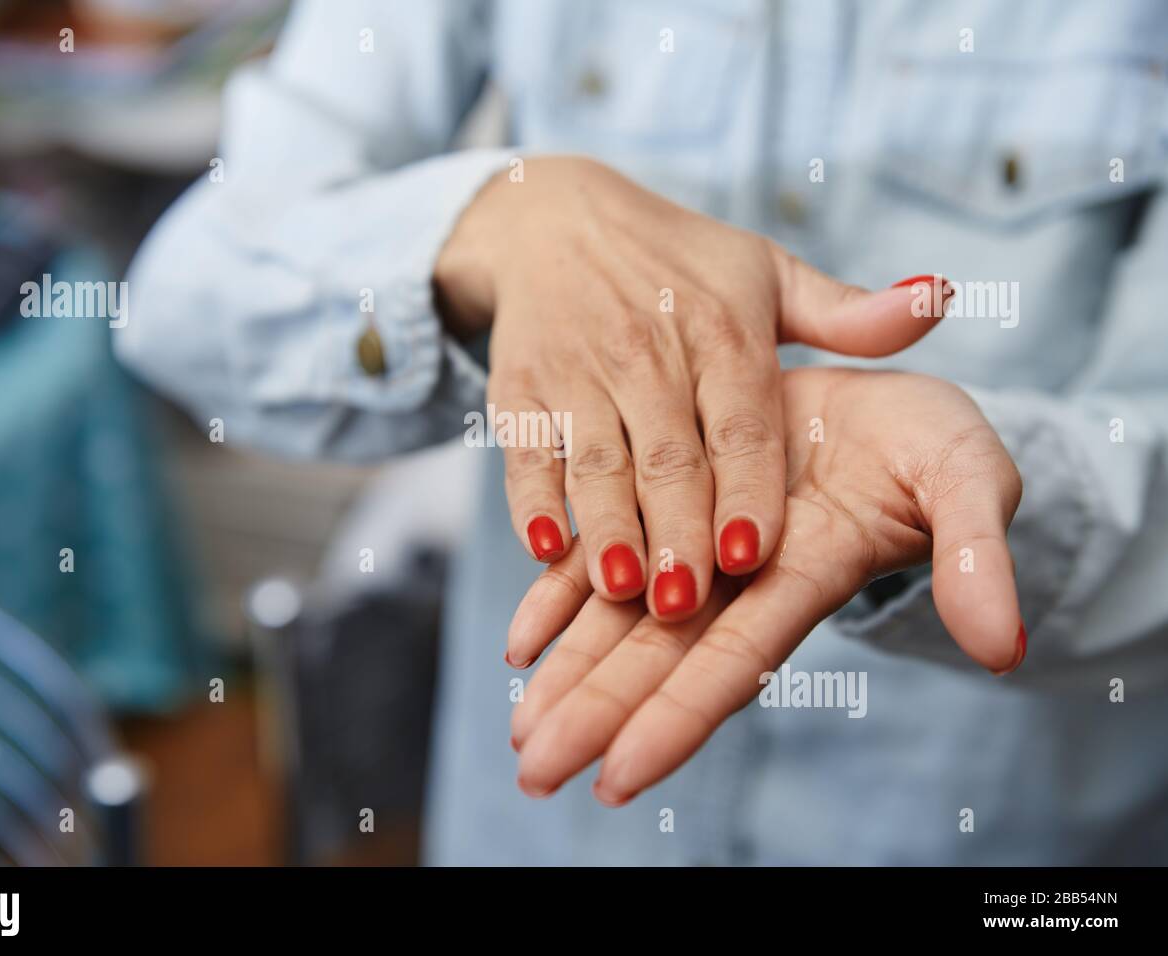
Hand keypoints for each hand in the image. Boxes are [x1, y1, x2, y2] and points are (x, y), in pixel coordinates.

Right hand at [435, 156, 948, 625]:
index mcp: (722, 331)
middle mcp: (649, 353)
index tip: (755, 554)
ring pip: (597, 461)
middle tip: (685, 603)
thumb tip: (941, 300)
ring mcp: (578, 371)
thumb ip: (847, 312)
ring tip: (621, 590)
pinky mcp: (519, 387)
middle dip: (676, 530)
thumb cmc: (676, 261)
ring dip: (607, 528)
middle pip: (668, 456)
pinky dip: (530, 501)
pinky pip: (525, 451)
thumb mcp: (765, 271)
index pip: (741, 422)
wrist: (553, 217)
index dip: (747, 488)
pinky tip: (545, 550)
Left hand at [506, 367, 1023, 803]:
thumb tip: (1001, 647)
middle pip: (659, 658)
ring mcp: (698, 545)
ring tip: (520, 736)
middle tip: (534, 773)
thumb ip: (976, 555)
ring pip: (620, 621)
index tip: (620, 776)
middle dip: (597, 716)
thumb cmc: (931, 445)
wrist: (880, 389)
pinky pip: (605, 561)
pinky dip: (559, 599)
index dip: (679, 717)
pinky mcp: (669, 505)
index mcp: (803, 574)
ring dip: (568, 676)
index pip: (734, 661)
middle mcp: (739, 577)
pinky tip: (519, 645)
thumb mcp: (966, 479)